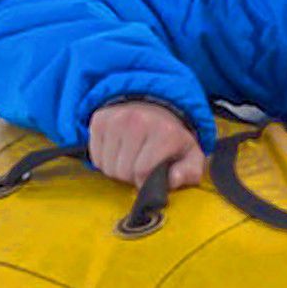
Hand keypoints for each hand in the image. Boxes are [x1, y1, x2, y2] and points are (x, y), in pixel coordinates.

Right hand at [87, 100, 205, 189]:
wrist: (156, 106)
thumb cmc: (172, 138)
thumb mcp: (190, 156)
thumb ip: (188, 172)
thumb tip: (173, 180)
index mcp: (164, 132)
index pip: (142, 171)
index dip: (144, 181)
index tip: (150, 174)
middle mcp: (138, 121)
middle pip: (122, 171)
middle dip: (131, 175)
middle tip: (140, 165)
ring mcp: (116, 118)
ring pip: (107, 166)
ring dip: (117, 168)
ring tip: (130, 157)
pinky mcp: (100, 119)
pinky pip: (95, 156)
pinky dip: (105, 159)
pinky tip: (118, 150)